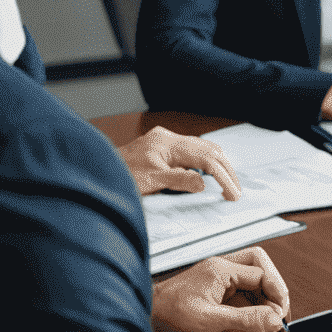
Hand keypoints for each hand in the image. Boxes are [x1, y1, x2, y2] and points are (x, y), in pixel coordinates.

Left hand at [117, 125, 241, 198]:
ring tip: (229, 184)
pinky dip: (207, 163)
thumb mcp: (150, 182)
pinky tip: (211, 175)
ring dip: (219, 166)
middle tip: (236, 191)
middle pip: (209, 150)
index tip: (233, 194)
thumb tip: (204, 183)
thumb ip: (179, 181)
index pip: (206, 159)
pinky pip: (194, 151)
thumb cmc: (119, 176)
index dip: (223, 176)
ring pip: (204, 149)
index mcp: (167, 144)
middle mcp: (169, 138)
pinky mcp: (164, 148)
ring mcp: (166, 142)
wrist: (96, 171)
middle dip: (226, 170)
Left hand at [151, 249, 290, 331]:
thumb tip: (273, 320)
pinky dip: (253, 304)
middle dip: (275, 289)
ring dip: (265, 297)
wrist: (146, 316)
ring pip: (255, 278)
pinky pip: (244, 290)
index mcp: (221, 269)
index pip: (262, 275)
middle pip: (261, 267)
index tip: (279, 316)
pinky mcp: (216, 289)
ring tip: (268, 319)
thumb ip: (245, 320)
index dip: (276, 296)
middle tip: (279, 311)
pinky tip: (253, 319)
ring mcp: (219, 277)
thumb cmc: (168, 314)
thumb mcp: (210, 320)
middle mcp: (222, 268)